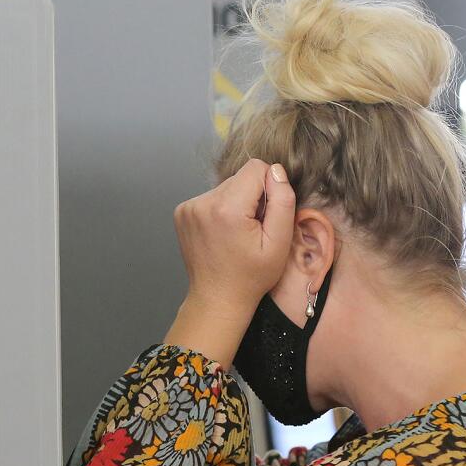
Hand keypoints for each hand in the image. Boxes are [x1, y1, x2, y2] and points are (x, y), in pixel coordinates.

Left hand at [164, 159, 296, 366]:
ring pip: (226, 187)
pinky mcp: (182, 212)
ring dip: (236, 204)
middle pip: (240, 177)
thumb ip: (283, 201)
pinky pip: (211, 197)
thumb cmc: (251, 276)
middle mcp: (202, 202)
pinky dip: (220, 210)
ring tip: (236, 234)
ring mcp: (188, 207)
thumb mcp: (279, 243)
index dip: (269, 188)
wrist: (217, 298)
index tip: (265, 216)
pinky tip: (222, 234)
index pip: (257, 167)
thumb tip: (276, 170)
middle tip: (251, 229)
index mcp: (227, 208)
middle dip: (251, 198)